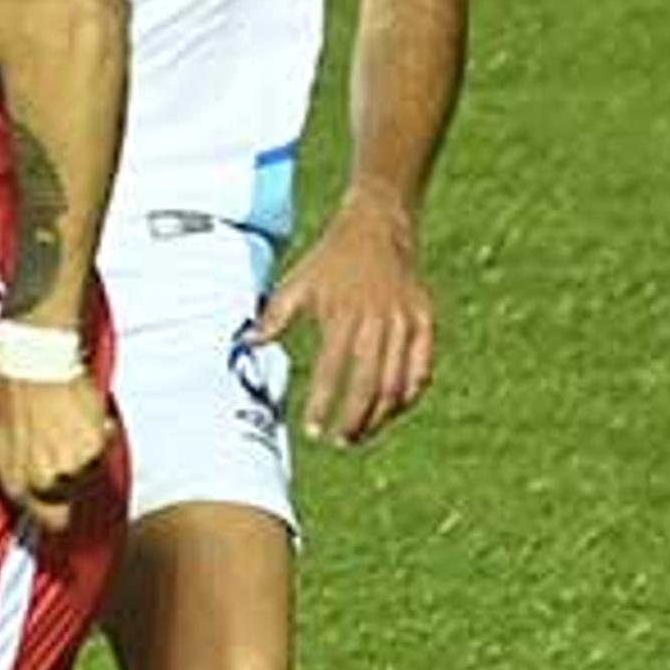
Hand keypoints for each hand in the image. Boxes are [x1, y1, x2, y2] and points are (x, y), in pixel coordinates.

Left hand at [0, 371, 114, 535]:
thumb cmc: (18, 400)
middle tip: (64, 452)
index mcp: (15, 485)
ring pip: (89, 476)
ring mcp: (68, 470)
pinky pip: (104, 450)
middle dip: (72, 484)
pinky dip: (100, 434)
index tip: (62, 503)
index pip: (46, 523)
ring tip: (70, 428)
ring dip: (86, 455)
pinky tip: (83, 418)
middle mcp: (41, 484)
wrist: (36, 366)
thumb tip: (33, 502)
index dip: (56, 512)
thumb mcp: (2, 446)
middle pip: (70, 506)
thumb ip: (19, 478)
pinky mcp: (91, 452)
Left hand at [258, 202, 435, 446]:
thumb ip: (273, 317)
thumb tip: (245, 344)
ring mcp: (405, 324)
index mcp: (343, 316)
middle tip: (339, 441)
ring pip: (398, 384)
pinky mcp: (424, 322)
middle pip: (370, 386)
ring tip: (362, 434)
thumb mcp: (296, 284)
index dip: (322, 405)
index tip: (312, 430)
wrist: (377, 228)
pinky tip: (393, 410)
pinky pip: (422, 368)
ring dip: (381, 416)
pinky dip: (409, 394)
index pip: (332, 372)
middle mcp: (377, 323)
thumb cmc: (330, 261)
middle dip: (354, 420)